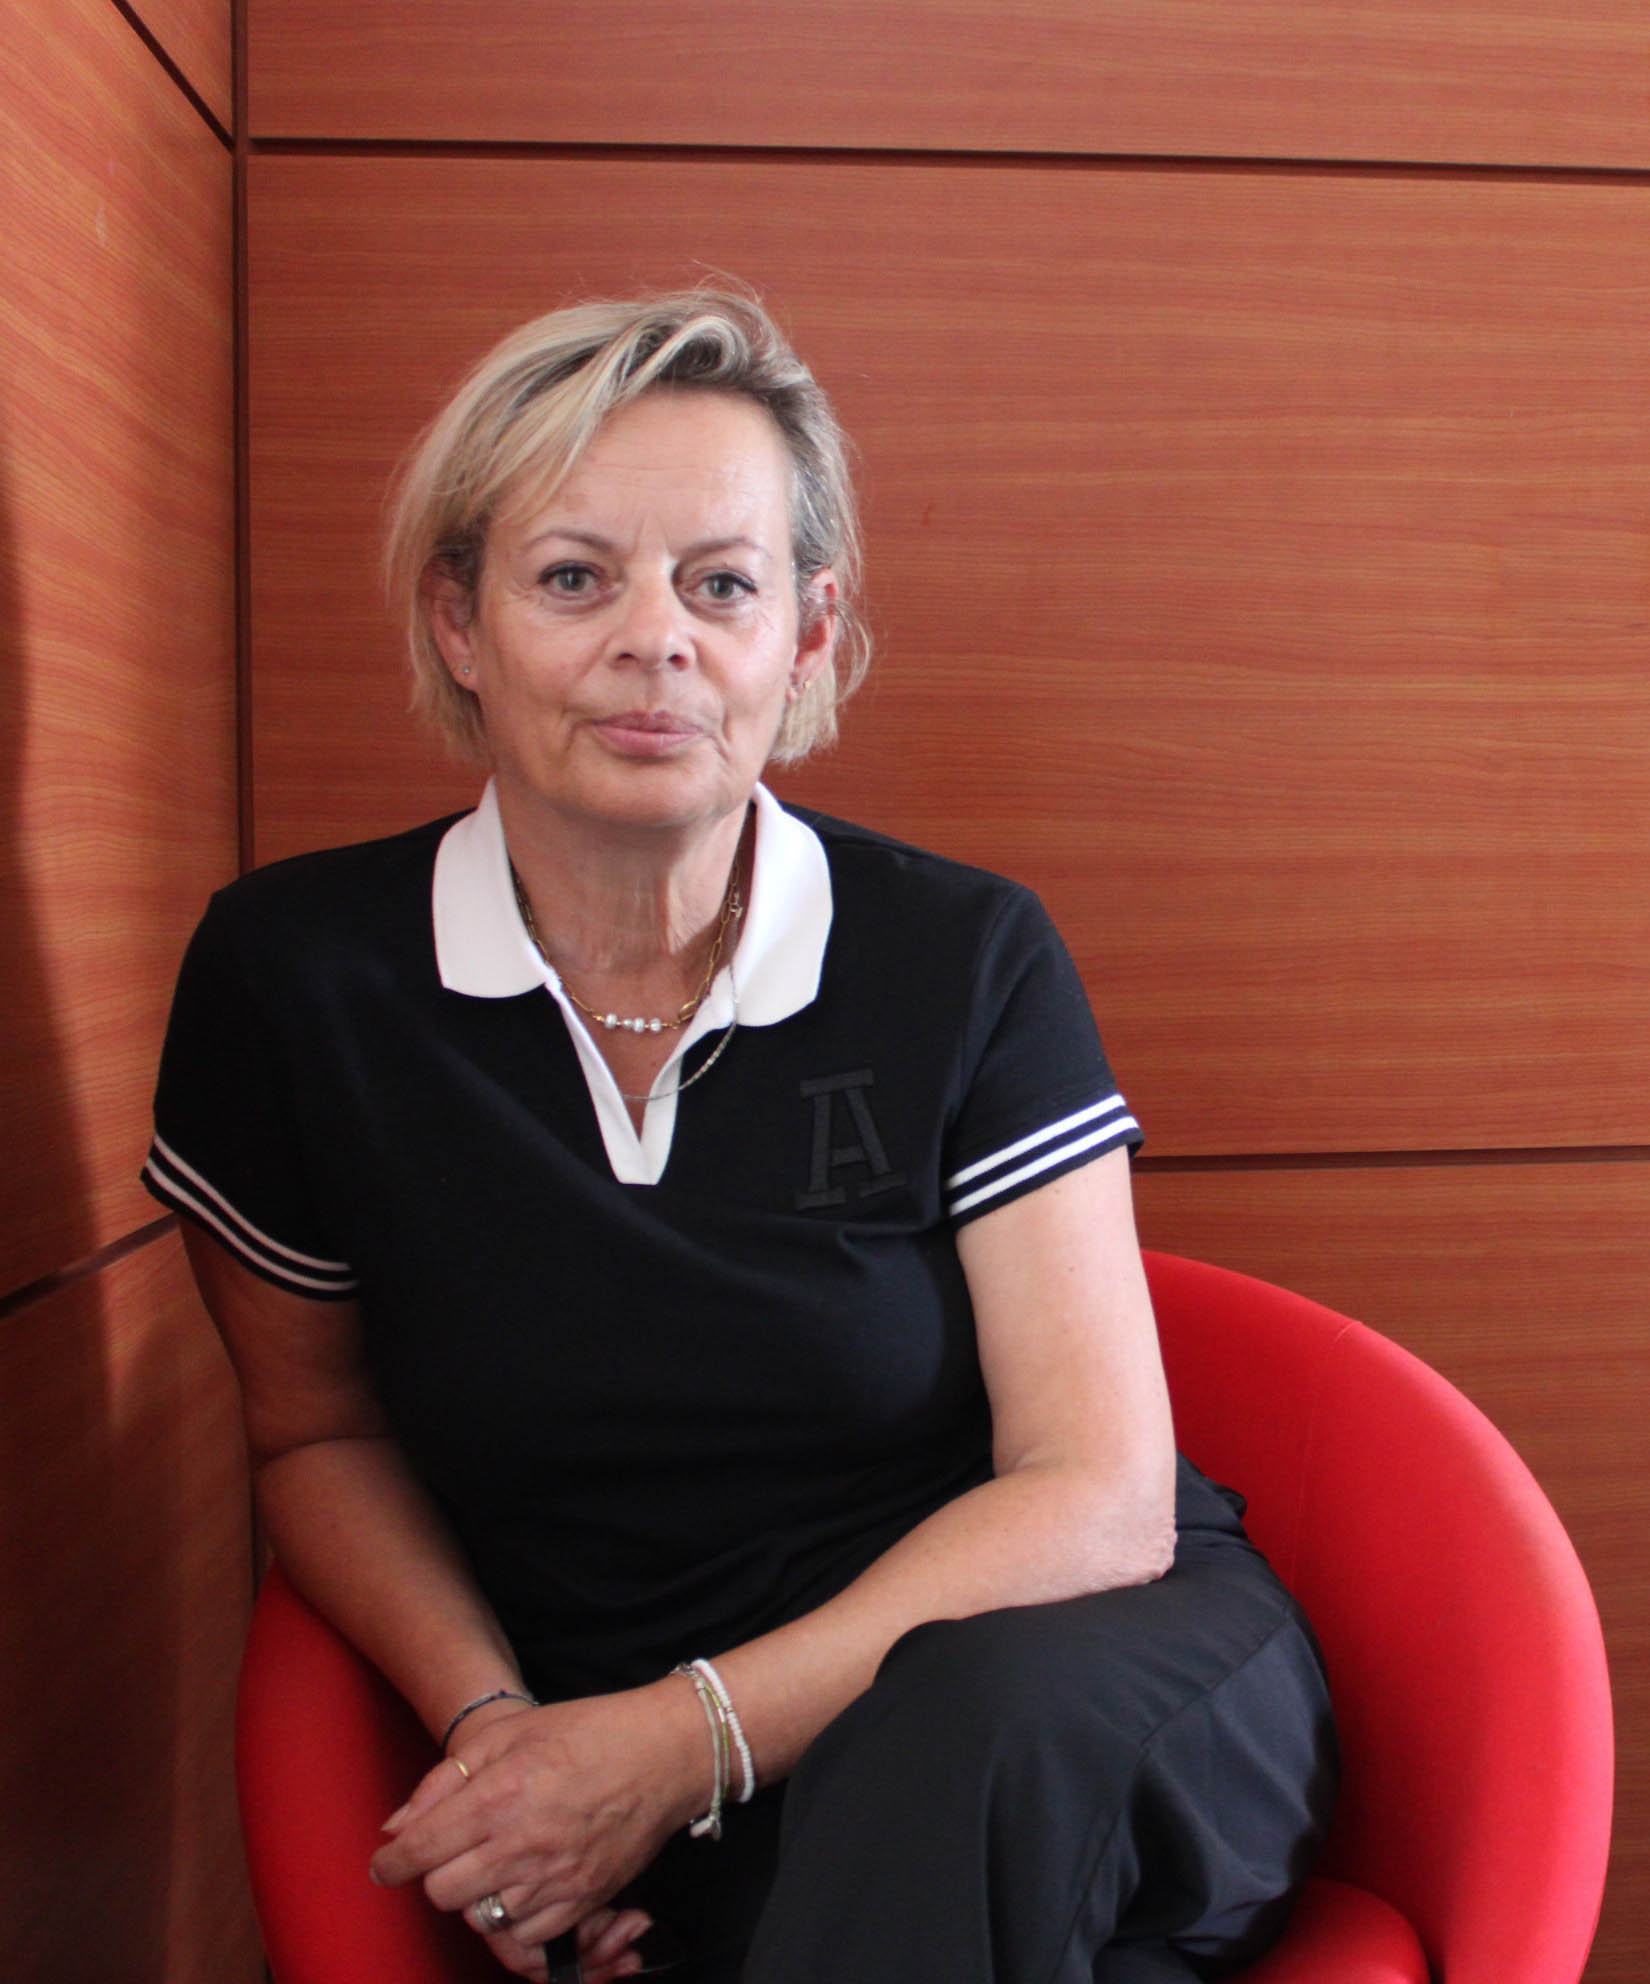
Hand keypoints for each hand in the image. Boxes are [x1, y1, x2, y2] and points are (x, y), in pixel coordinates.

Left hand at [369, 1682, 708, 1968]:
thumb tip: (397, 1826)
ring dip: (476, 1896)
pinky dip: (514, 1918)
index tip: (386, 1865)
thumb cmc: (588, 1732)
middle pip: (443, 1893)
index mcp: (501, 1793)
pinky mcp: (583, 1900)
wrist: (665, 1753)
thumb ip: (447, 1778)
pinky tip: (522, 1885)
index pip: (421, 1849)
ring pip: (481, 1920)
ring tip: (491, 1864)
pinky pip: (526, 1936)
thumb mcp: (510, 1732)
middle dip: (435, 1875)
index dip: (392, 1862)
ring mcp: (555, 1877)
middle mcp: (523, 1842)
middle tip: (448, 1854)